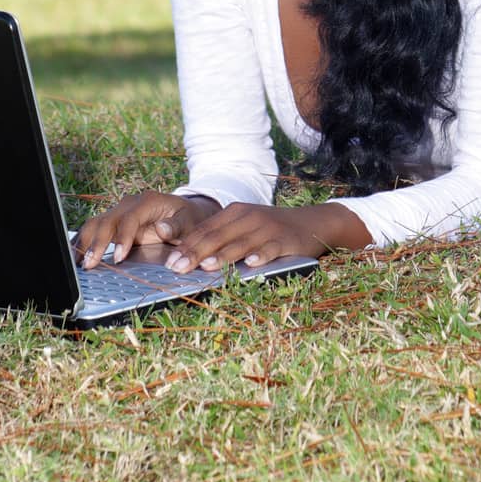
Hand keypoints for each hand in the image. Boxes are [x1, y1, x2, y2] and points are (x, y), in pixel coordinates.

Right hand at [76, 191, 218, 268]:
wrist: (185, 212)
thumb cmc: (188, 218)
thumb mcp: (189, 222)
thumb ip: (177, 226)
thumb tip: (161, 228)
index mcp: (148, 202)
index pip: (129, 218)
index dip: (122, 237)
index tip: (119, 257)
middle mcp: (130, 205)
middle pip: (107, 220)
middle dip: (97, 242)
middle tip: (90, 264)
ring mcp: (120, 213)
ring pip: (95, 223)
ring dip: (85, 242)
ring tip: (78, 263)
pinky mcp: (115, 224)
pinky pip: (95, 230)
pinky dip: (84, 242)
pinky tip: (76, 256)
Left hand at [164, 202, 371, 273]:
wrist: (311, 222)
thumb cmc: (270, 229)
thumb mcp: (245, 226)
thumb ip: (222, 237)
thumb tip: (190, 257)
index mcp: (234, 213)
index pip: (204, 230)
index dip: (186, 246)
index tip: (168, 263)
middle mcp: (248, 217)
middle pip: (217, 236)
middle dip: (195, 253)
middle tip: (178, 269)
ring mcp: (267, 228)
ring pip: (240, 243)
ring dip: (222, 256)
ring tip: (206, 267)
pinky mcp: (284, 239)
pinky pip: (270, 248)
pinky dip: (261, 256)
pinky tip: (252, 264)